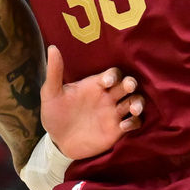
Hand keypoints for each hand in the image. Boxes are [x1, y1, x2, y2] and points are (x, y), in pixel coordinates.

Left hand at [39, 45, 142, 159]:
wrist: (57, 141)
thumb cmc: (55, 114)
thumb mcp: (51, 93)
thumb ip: (54, 72)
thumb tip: (52, 48)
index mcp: (95, 85)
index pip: (113, 74)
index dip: (113, 75)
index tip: (106, 82)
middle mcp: (108, 96)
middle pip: (128, 84)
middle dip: (131, 83)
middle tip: (128, 87)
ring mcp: (114, 113)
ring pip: (135, 101)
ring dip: (138, 103)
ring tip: (133, 109)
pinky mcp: (117, 130)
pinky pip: (134, 123)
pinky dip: (134, 123)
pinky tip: (123, 127)